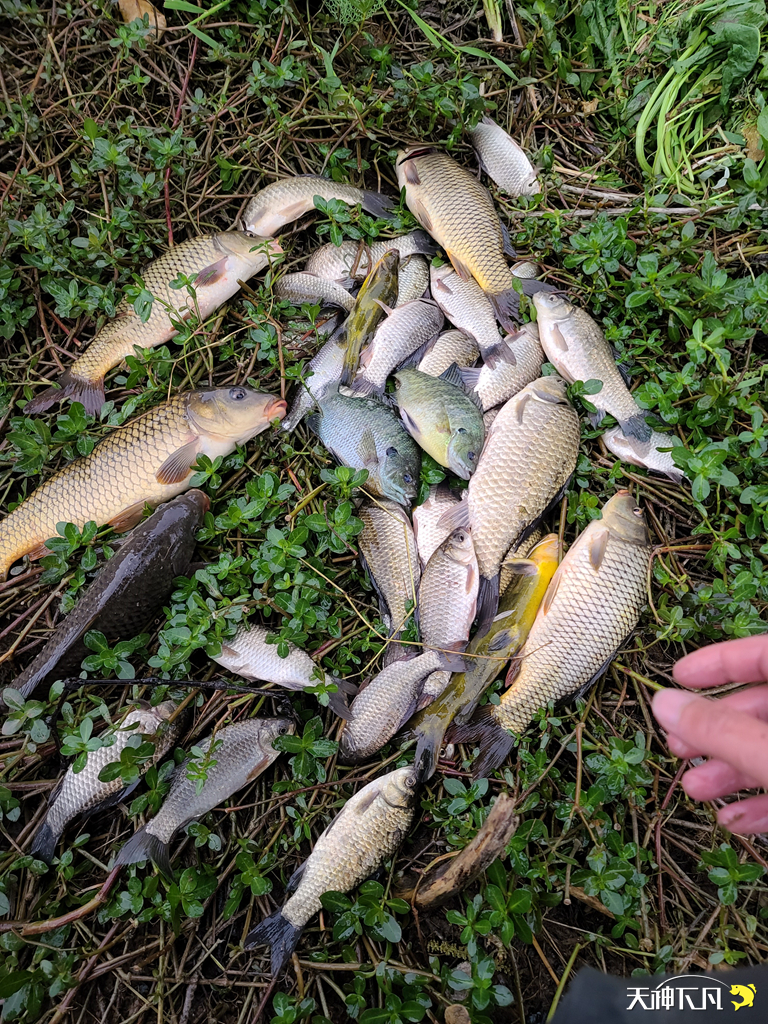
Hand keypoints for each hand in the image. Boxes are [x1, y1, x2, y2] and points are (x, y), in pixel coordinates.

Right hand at [652, 635, 767, 833]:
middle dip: (714, 729)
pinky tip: (735, 819)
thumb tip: (663, 704)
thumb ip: (720, 731)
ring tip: (695, 789)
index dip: (720, 662)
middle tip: (677, 746)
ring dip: (730, 770)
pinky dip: (763, 800)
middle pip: (762, 706)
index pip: (763, 653)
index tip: (678, 676)